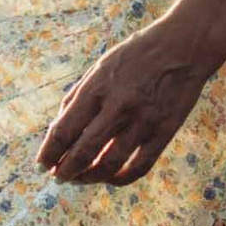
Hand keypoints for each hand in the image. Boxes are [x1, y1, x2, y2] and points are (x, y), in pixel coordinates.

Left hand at [35, 21, 221, 186]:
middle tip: (59, 177)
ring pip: (109, 164)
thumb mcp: (101, 66)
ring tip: (80, 179)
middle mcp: (119, 105)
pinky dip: (120, 179)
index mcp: (97, 87)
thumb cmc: (136, 56)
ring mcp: (143, 120)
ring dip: (89, 178)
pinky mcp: (164, 132)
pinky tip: (109, 179)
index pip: (64, 130)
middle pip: (83, 152)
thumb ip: (78, 96)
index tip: (42, 164)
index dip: (48, 153)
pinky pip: (139, 167)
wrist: (184, 46)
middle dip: (65, 171)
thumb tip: (57, 131)